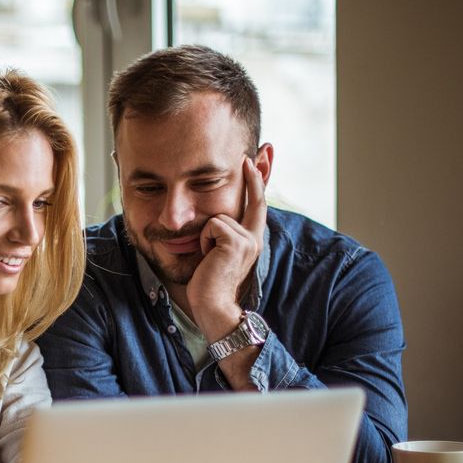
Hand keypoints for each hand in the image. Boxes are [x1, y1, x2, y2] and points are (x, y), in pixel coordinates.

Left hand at [187, 157, 267, 341]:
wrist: (213, 306)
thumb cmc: (208, 284)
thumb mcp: (215, 254)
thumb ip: (219, 235)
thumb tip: (212, 219)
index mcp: (251, 241)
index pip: (257, 206)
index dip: (258, 183)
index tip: (256, 161)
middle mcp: (254, 238)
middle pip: (254, 200)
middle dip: (253, 176)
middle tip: (247, 156)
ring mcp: (248, 240)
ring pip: (218, 217)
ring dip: (206, 235)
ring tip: (209, 256)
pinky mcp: (236, 241)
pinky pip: (212, 225)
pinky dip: (204, 240)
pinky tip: (208, 257)